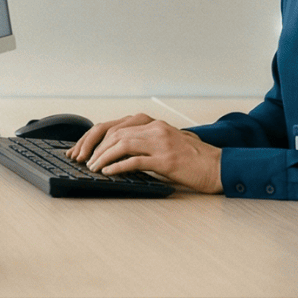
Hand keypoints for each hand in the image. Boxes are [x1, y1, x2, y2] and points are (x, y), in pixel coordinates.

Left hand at [66, 113, 222, 194]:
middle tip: (81, 161)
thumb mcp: (163, 145)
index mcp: (152, 124)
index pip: (114, 126)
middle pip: (114, 132)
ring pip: (122, 144)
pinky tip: (108, 173)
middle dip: (93, 147)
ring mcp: (161, 142)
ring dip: (102, 157)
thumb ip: (142, 144)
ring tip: (92, 168)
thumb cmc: (190, 160)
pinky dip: (118, 166)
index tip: (80, 150)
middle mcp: (155, 128)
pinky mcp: (167, 159)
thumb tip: (112, 154)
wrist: (218, 167)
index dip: (93, 138)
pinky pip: (135, 160)